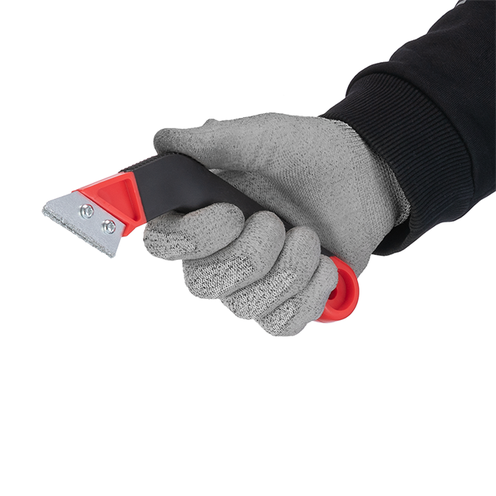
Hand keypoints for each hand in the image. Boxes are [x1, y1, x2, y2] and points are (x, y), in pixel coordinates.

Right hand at [144, 113, 409, 334]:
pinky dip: (309, 293)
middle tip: (277, 221)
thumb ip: (216, 141)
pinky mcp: (283, 305)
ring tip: (308, 236)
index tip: (231, 213)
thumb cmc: (310, 156)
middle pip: (202, 284)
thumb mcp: (265, 138)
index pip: (163, 243)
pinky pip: (282, 323)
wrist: (362, 181)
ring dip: (289, 268)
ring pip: (246, 307)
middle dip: (251, 254)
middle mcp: (219, 255)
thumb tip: (163, 140)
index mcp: (204, 213)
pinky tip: (323, 264)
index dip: (191, 237)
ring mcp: (251, 285)